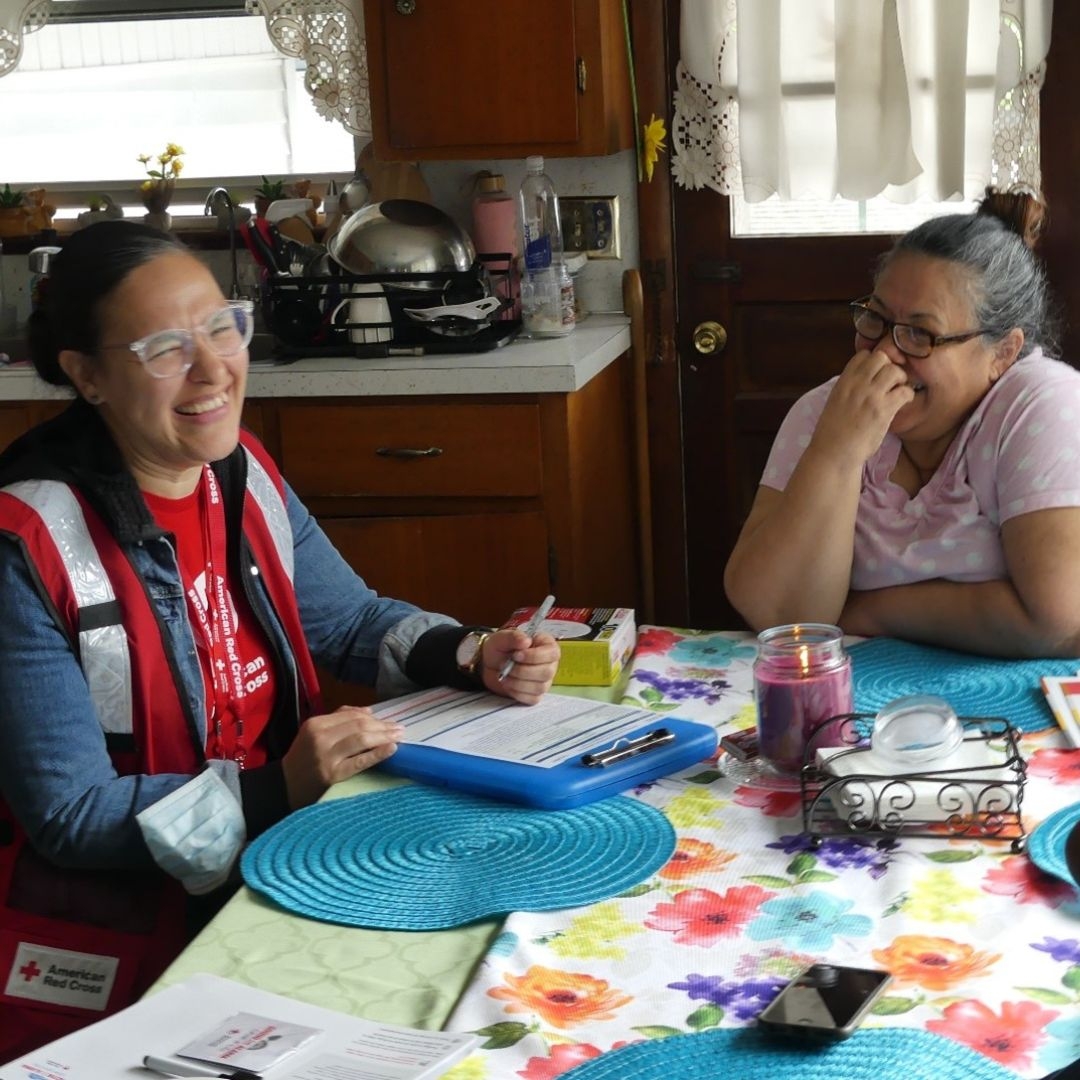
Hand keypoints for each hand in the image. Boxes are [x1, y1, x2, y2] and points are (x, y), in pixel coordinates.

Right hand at [281, 706, 404, 808]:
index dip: (373, 717)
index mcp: (316, 724)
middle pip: (358, 725)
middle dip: (382, 726)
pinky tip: (391, 749)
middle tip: (399, 728)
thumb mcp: (314, 732)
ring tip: (398, 737)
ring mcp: (326, 756)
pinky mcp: (332, 775)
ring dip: (384, 736)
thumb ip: (339, 719)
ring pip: (361, 740)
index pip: (351, 716)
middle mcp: (320, 737)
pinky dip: (377, 754)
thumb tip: (369, 711)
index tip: (389, 721)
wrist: (283, 787)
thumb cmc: (302, 758)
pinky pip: (359, 762)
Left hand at [479, 628, 559, 703]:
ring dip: (518, 682)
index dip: (534, 656)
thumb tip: (526, 641)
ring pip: (540, 687)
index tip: (516, 655)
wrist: (489, 664)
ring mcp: (544, 681)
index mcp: (546, 645)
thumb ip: (514, 636)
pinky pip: (532, 698)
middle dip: (523, 671)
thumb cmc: (500, 648)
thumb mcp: (503, 637)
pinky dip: (517, 693)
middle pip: (547, 672)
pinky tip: (508, 685)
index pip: (552, 653)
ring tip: (504, 675)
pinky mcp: (535, 694)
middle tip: (506, 665)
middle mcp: (549, 664)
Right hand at [812, 348, 914, 464]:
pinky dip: (908, 395)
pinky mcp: (883, 410)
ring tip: (897, 391)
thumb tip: (863, 380)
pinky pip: (905, 391)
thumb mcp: (834, 402)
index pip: (862, 355)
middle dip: (889, 366)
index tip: (877, 374)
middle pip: (881, 357)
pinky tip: (902, 403)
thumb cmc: (832, 433)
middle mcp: (856, 385)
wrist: (833, 453)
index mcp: (843, 382)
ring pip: (894, 370)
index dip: (873, 362)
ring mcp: (870, 396)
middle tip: (891, 382)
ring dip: (900, 379)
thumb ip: (848, 388)